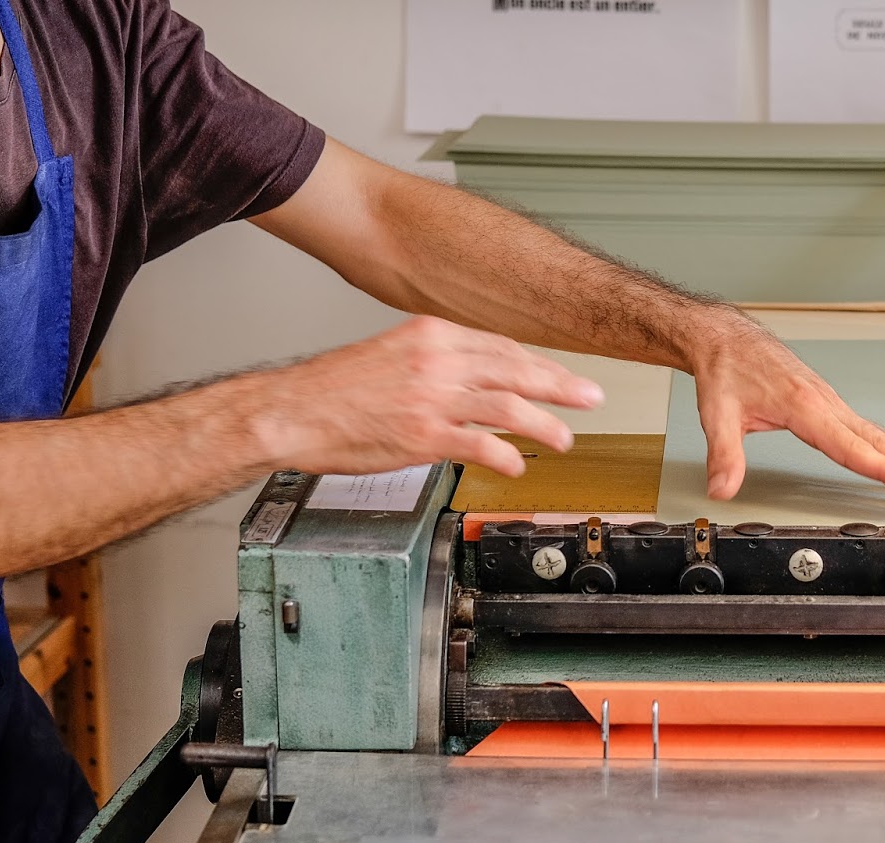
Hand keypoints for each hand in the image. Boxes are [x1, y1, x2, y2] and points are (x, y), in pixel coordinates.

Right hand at [255, 316, 603, 475]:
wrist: (293, 411)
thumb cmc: (336, 390)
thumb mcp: (393, 354)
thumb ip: (437, 361)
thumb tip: (476, 378)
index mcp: (431, 334)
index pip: (502, 346)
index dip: (539, 364)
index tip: (563, 376)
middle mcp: (437, 360)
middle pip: (515, 370)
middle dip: (560, 386)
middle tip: (591, 398)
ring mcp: (432, 398)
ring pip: (508, 406)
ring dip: (544, 425)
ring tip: (564, 438)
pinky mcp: (423, 435)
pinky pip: (480, 445)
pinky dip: (506, 456)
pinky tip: (517, 466)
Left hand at [688, 322, 884, 499]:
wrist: (726, 338)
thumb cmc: (727, 368)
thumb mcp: (717, 414)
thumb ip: (724, 454)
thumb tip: (721, 487)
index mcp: (805, 406)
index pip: (852, 447)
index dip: (884, 469)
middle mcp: (826, 403)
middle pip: (880, 440)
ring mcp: (831, 402)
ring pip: (879, 434)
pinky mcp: (828, 403)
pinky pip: (867, 428)